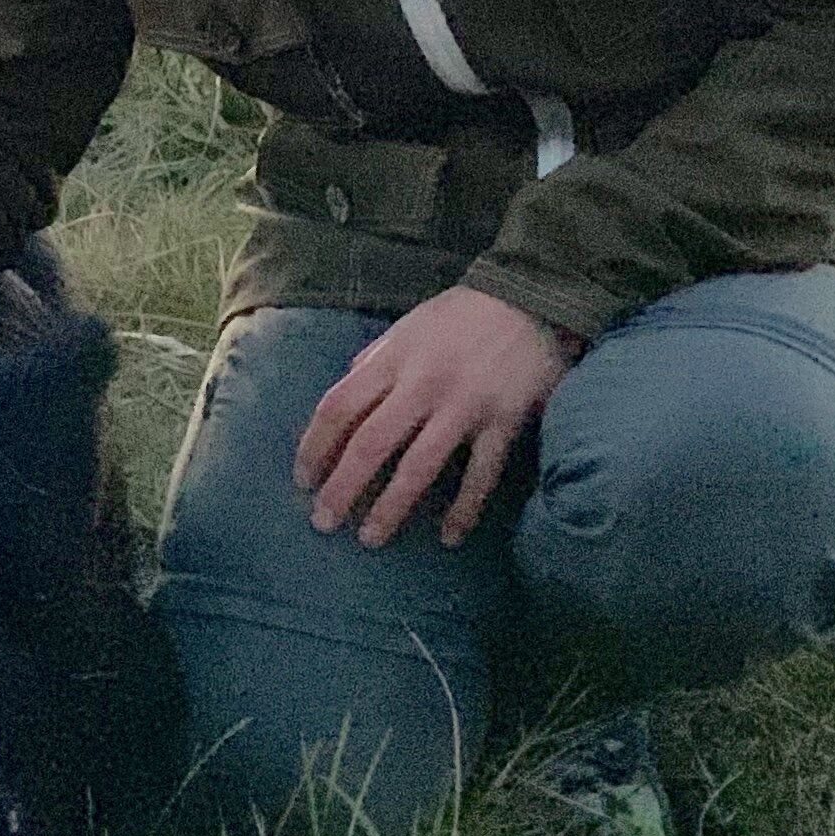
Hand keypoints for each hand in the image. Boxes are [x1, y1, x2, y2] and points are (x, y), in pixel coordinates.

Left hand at [294, 287, 582, 546]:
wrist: (532, 297)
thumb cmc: (462, 315)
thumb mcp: (406, 327)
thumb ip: (374, 362)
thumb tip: (343, 400)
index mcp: (393, 359)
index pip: (338, 407)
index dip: (314, 447)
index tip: (303, 479)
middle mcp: (422, 385)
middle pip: (370, 444)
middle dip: (342, 488)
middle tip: (323, 522)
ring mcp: (463, 406)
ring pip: (419, 466)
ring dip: (390, 507)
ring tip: (370, 538)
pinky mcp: (503, 421)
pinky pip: (480, 474)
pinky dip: (464, 508)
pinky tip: (448, 536)